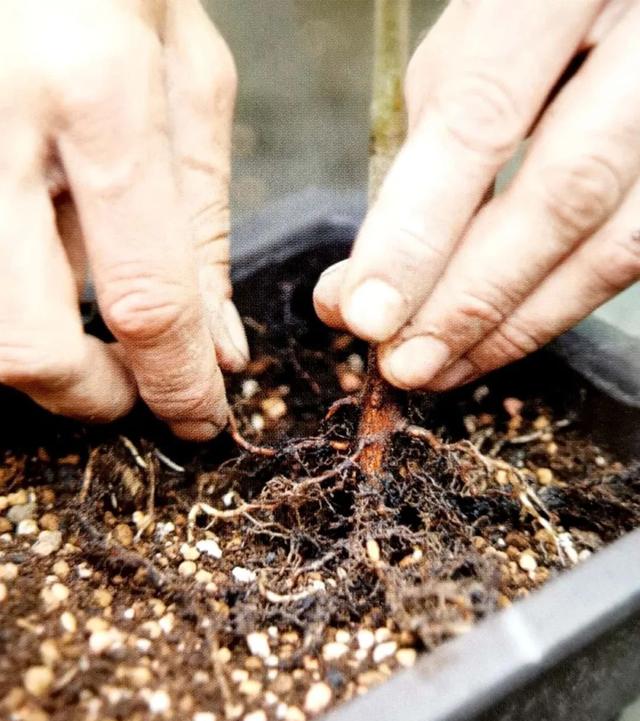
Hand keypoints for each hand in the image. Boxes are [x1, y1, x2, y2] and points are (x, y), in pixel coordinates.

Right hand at [0, 0, 246, 438]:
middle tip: (135, 390)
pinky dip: (15, 303)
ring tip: (92, 336)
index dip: (178, 382)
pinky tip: (49, 267)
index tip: (203, 414)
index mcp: (92, 90)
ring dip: (42, 361)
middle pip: (25, 344)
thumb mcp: (187, 74)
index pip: (144, 296)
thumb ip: (203, 223)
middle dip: (92, 396)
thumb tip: (216, 350)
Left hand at [314, 0, 639, 390]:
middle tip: (403, 362)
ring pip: (619, 241)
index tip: (366, 311)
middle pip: (566, 192)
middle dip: (471, 298)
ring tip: (441, 365)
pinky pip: (634, 249)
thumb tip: (366, 281)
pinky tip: (501, 331)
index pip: (484, 115)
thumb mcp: (474, 38)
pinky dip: (559, 303)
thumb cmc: (539, 7)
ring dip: (517, 323)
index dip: (421, 226)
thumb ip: (428, 146)